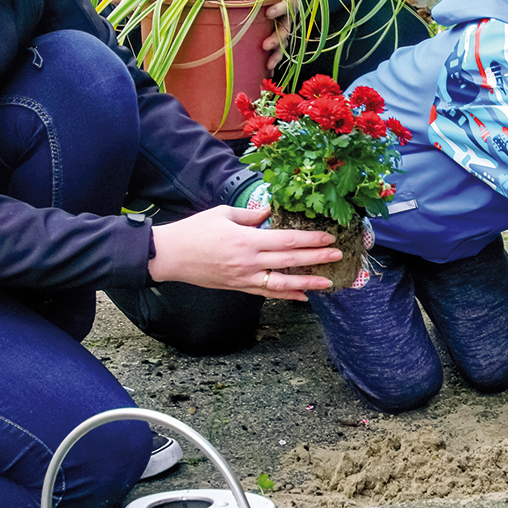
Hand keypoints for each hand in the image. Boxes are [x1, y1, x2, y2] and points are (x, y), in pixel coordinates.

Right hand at [148, 205, 339, 299]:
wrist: (170, 256)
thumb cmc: (194, 231)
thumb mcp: (223, 214)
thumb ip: (250, 214)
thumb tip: (270, 211)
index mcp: (247, 241)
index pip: (287, 240)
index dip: (310, 240)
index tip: (328, 237)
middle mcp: (249, 262)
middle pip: (290, 261)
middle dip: (317, 259)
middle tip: (338, 256)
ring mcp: (245, 278)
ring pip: (282, 283)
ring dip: (307, 283)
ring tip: (328, 283)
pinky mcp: (238, 287)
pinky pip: (266, 293)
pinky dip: (286, 295)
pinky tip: (301, 296)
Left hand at [260, 0, 296, 71]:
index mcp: (290, 1)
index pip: (286, 6)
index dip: (279, 9)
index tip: (268, 12)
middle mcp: (291, 17)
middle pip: (286, 29)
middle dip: (277, 38)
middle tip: (265, 45)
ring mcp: (287, 27)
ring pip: (285, 43)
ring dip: (277, 54)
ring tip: (269, 66)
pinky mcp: (282, 34)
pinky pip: (280, 49)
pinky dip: (275, 60)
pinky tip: (268, 73)